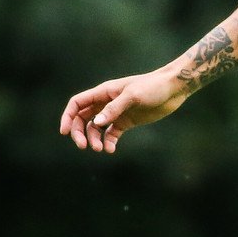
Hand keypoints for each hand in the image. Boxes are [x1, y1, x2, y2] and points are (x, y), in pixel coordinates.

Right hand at [58, 69, 188, 153]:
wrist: (173, 89)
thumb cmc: (152, 87)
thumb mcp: (133, 96)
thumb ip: (114, 108)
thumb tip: (97, 123)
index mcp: (103, 92)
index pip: (77, 103)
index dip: (68, 117)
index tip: (64, 132)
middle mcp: (106, 102)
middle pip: (83, 118)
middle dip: (79, 132)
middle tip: (83, 146)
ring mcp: (116, 113)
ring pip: (96, 128)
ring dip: (94, 139)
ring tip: (100, 149)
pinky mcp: (127, 122)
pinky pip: (111, 134)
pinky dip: (109, 142)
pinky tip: (110, 149)